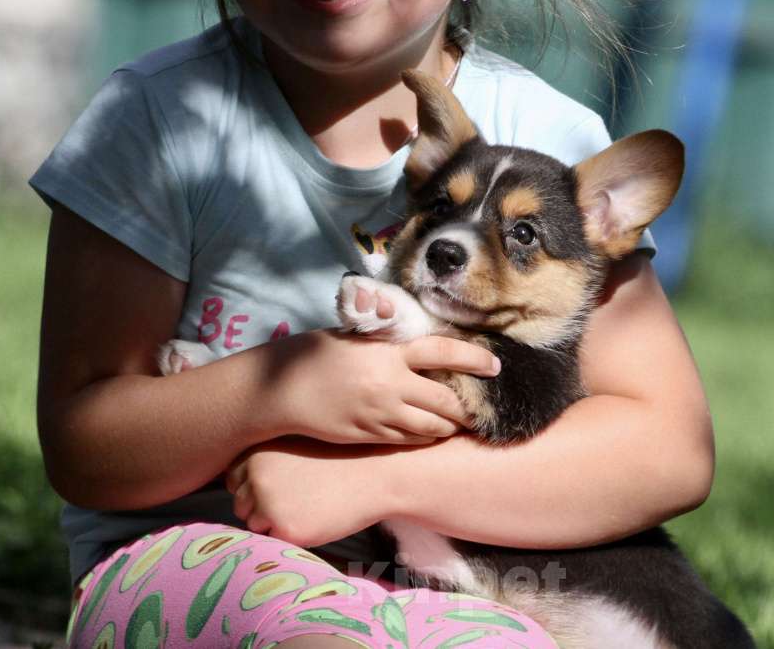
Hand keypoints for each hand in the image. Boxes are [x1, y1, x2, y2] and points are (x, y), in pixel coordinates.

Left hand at [226, 437, 397, 546]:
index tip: (281, 482)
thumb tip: (231, 481)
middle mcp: (255, 477)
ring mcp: (268, 504)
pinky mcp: (285, 529)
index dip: (254, 484)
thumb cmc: (337, 460)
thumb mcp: (295, 447)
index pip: (233, 478)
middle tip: (298, 496)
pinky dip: (291, 534)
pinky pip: (274, 540)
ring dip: (275, 520)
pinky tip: (315, 517)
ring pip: (255, 523)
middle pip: (239, 503)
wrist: (375, 474)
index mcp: (256, 453)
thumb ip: (264, 459)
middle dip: (262, 505)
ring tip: (308, 505)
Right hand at [256, 329, 499, 444]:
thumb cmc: (313, 355)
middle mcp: (390, 386)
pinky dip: (426, 436)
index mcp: (388, 354)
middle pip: (447, 401)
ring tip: (458, 421)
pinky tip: (429, 431)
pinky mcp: (370, 436)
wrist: (279, 393)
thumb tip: (412, 333)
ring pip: (433, 427)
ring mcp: (381, 415)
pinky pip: (411, 440)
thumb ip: (385, 337)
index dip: (474, 359)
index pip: (443, 353)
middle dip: (468, 406)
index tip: (495, 366)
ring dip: (450, 425)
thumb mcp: (351, 336)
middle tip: (480, 406)